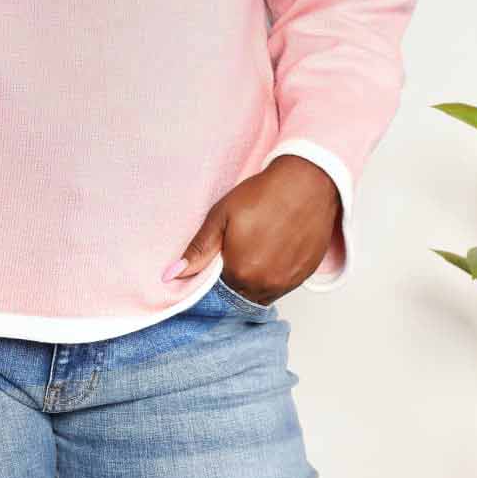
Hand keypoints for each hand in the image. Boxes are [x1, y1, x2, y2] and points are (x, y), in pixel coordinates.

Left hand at [161, 155, 342, 303]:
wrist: (306, 182)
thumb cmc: (262, 195)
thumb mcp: (221, 216)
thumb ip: (198, 250)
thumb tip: (170, 275)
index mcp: (240, 272)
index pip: (219, 292)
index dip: (216, 277)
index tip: (218, 260)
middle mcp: (266, 285)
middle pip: (241, 295)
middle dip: (235, 280)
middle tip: (238, 250)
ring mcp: (289, 282)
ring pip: (263, 294)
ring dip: (255, 280)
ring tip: (256, 249)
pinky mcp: (305, 274)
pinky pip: (283, 286)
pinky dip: (275, 276)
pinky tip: (274, 251)